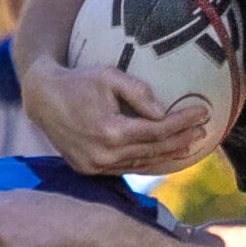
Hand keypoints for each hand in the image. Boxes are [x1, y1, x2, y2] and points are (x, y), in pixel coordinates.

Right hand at [19, 58, 209, 174]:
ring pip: (141, 164)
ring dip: (167, 154)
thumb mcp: (109, 76)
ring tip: (188, 145)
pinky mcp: (89, 170)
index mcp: (110, 131)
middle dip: (181, 140)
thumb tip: (163, 112)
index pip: (157, 131)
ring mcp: (95, 166)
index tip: (203, 112)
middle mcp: (104, 155)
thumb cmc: (78, 82)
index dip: (183, 122)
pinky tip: (162, 155)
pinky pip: (125, 169)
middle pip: (153, 150)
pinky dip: (146, 162)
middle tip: (202, 131)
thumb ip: (139, 92)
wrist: (42, 99)